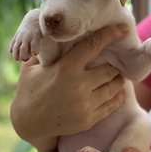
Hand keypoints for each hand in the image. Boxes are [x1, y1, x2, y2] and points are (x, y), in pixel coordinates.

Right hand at [10, 24, 127, 149]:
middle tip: (115, 61)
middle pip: (110, 69)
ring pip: (114, 87)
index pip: (94, 45)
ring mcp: (85, 104)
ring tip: (116, 76)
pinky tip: (117, 92)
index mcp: (66, 68)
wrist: (27, 123)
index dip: (110, 34)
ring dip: (118, 79)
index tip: (123, 28)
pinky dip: (117, 96)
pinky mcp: (88, 119)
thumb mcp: (31, 67)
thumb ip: (45, 51)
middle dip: (115, 64)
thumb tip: (53, 36)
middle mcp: (79, 85)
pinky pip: (111, 105)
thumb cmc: (28, 91)